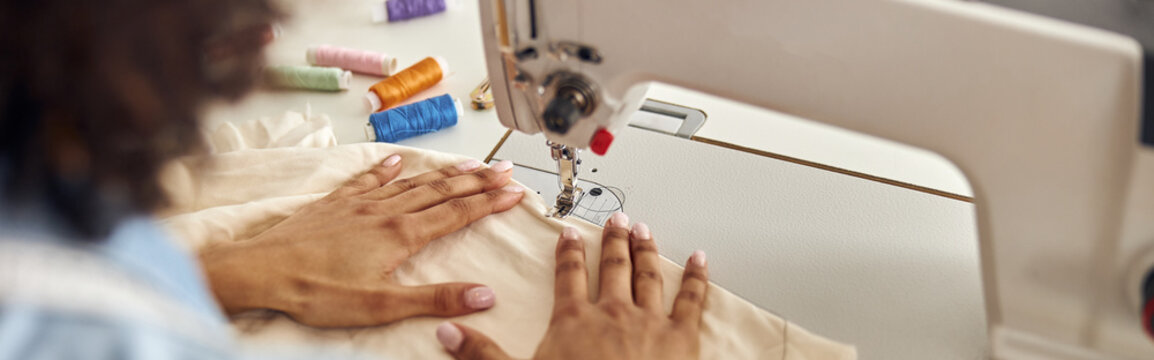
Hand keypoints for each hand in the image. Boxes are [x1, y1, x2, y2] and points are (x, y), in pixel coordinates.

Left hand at [199, 154, 525, 327]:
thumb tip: (483, 296)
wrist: (260, 271)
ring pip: (412, 183)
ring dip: (444, 174)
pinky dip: (387, 169)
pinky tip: (398, 162)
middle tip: (505, 172)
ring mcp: (359, 204)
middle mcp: (384, 212)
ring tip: (469, 165)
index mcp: (400, 235)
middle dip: (477, 182)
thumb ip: (435, 299)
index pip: (456, 214)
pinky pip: (368, 179)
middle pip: (441, 192)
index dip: (489, 203)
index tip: (514, 193)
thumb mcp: (380, 305)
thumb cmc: (314, 291)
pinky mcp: (334, 204)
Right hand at [435, 213, 708, 359]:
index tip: (568, 234)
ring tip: (645, 230)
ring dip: (646, 250)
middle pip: (611, 267)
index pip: (568, 276)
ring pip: (648, 275)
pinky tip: (701, 260)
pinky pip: (691, 300)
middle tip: (616, 221)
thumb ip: (482, 355)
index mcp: (573, 321)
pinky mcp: (681, 338)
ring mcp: (649, 323)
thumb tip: (447, 333)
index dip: (567, 252)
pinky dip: (697, 277)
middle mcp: (612, 313)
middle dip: (613, 241)